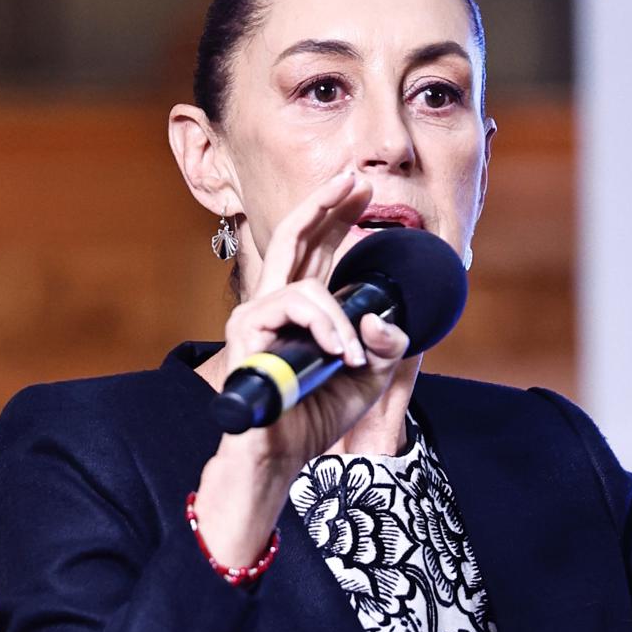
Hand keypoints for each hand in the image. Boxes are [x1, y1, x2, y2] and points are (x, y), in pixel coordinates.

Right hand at [216, 169, 411, 479]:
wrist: (283, 453)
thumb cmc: (317, 413)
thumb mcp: (369, 376)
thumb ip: (385, 343)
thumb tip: (382, 319)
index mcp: (304, 307)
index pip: (318, 247)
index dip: (336, 214)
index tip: (360, 186)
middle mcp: (276, 303)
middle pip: (295, 235)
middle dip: (325, 203)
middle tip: (355, 178)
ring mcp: (257, 314)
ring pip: (303, 278)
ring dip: (339, 315)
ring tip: (353, 354)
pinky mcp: (247, 332)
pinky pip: (295, 308)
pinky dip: (327, 329)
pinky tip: (341, 355)